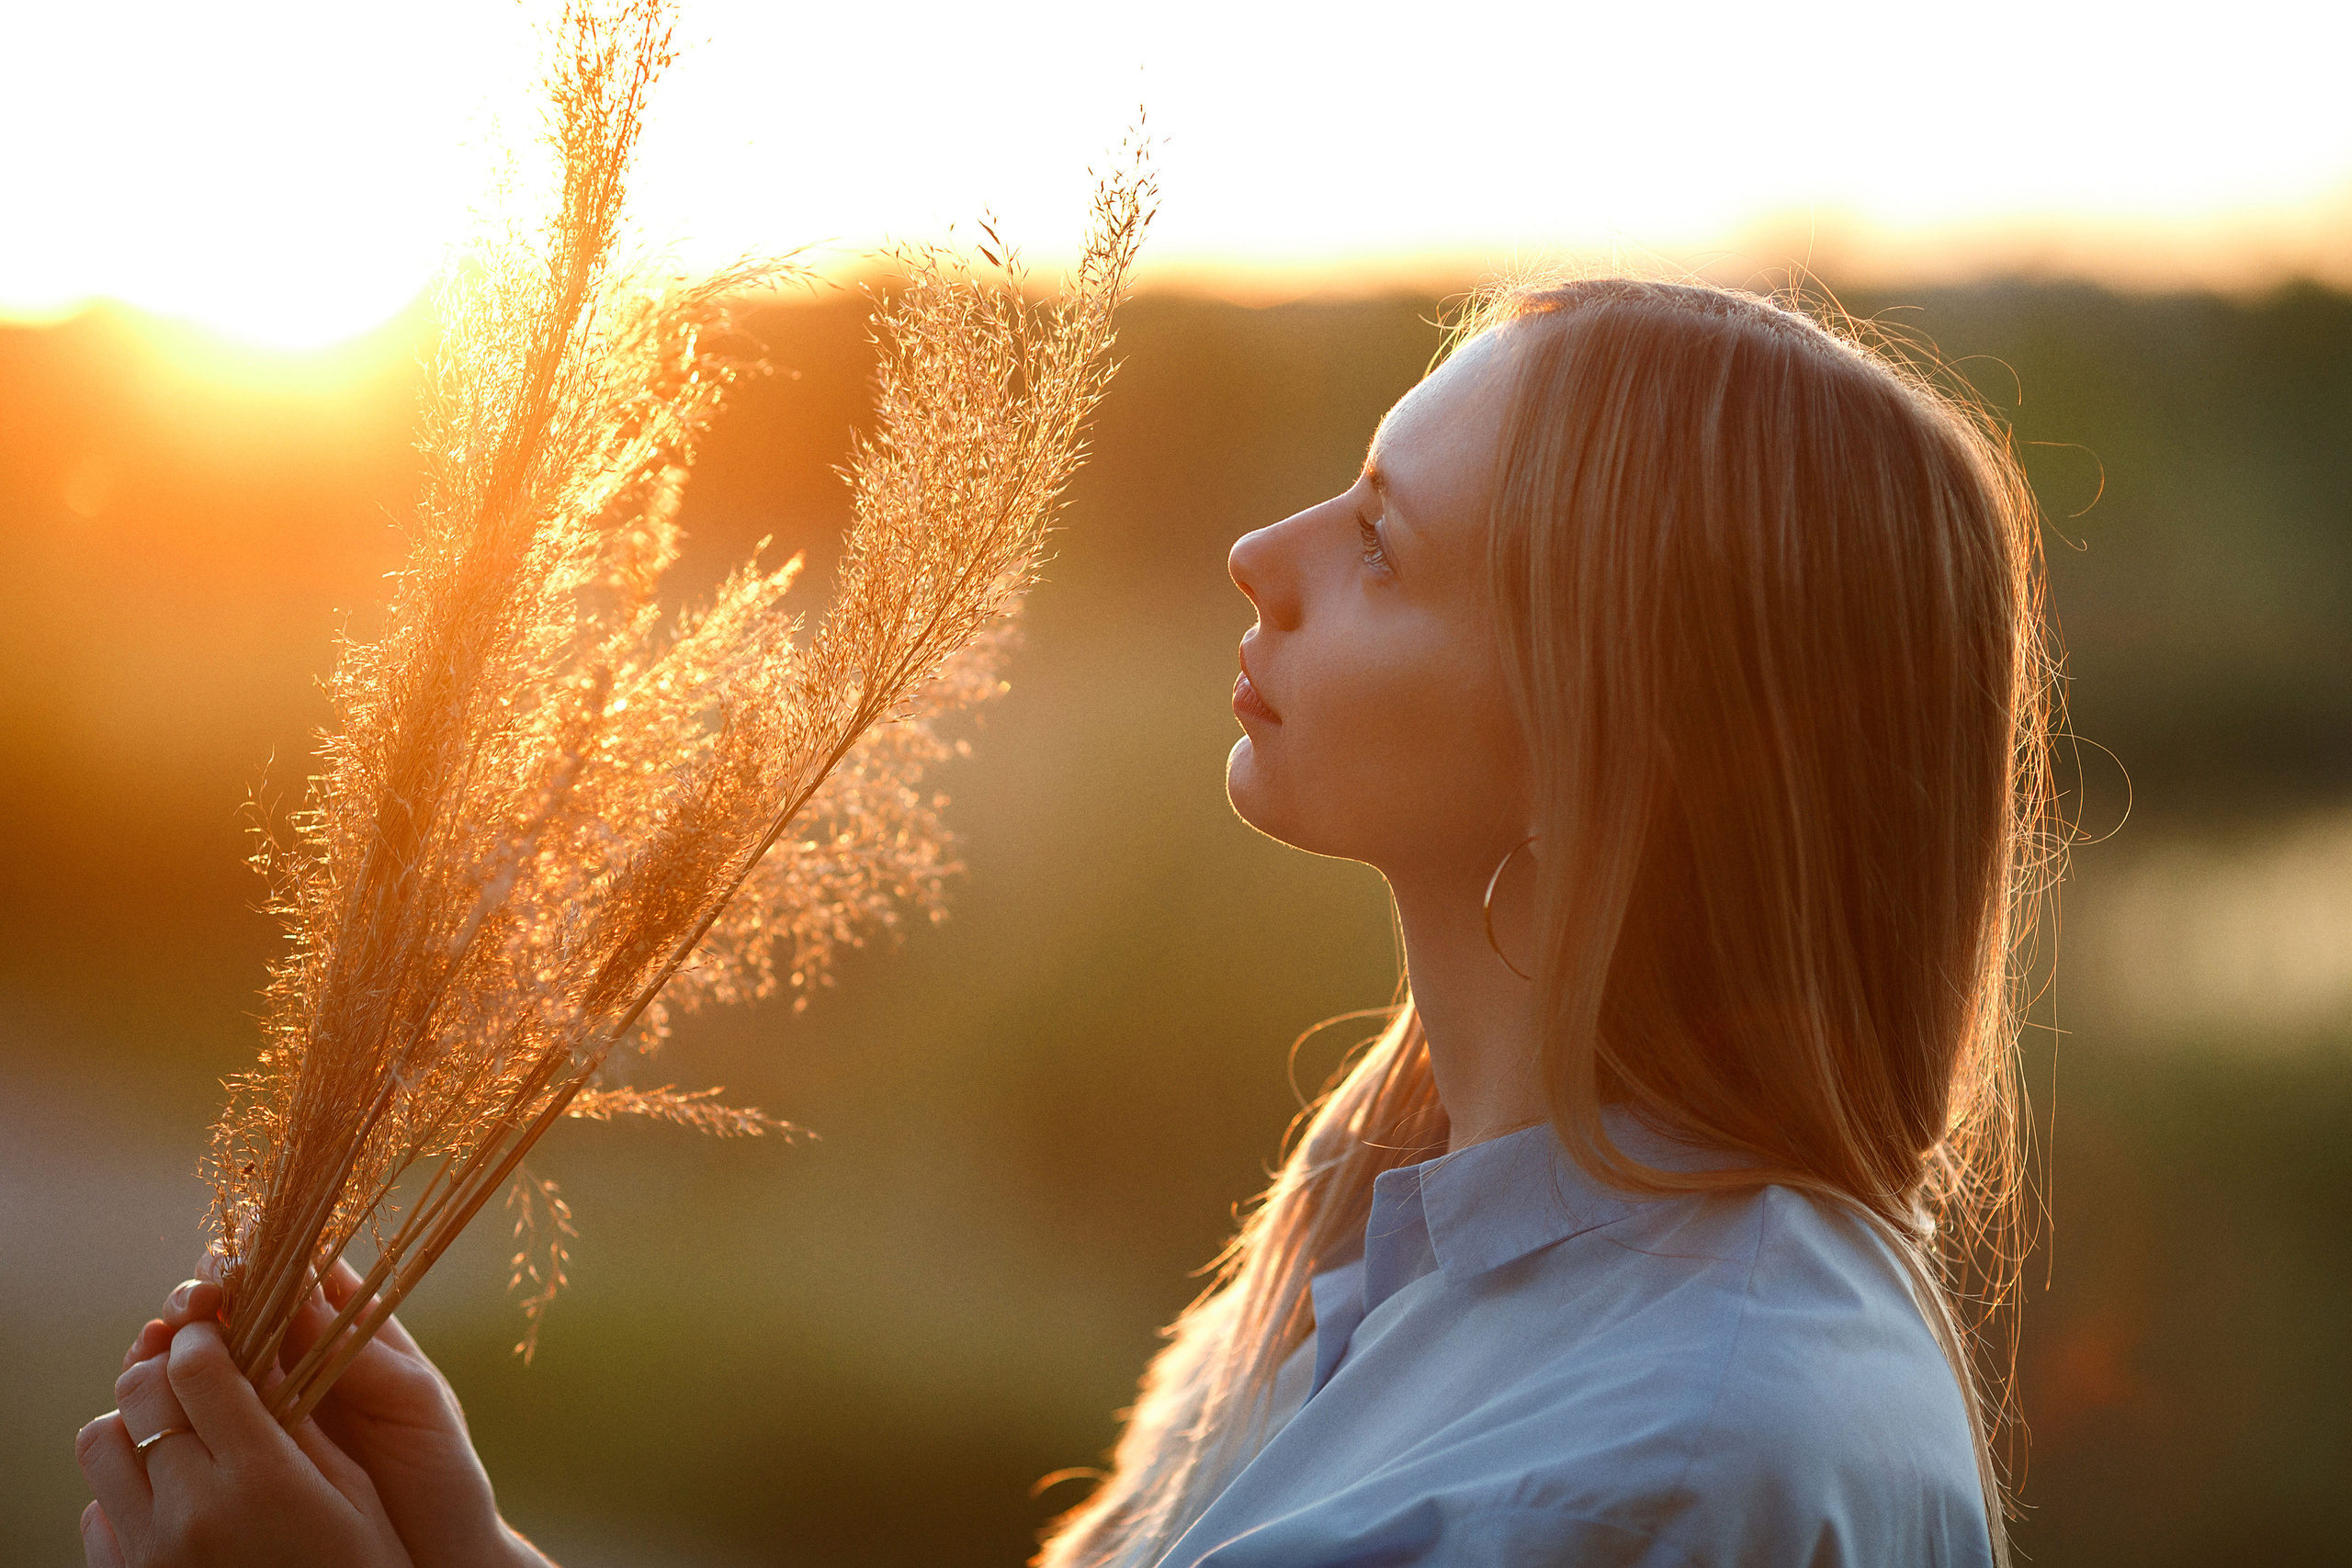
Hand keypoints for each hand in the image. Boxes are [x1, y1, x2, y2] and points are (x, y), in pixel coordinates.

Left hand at [76, 1307, 410, 1567]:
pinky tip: (170, 1493)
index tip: (216, 1321)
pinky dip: (123, 1488)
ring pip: (101, 1445)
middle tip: (192, 1359)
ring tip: (175, 1426)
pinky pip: (96, 1511)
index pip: (199, 1369)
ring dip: (134, 1421)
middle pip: (140, 1394)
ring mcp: (147, 1553)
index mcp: (259, 1478)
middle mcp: (191, 1511)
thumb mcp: (351, 1491)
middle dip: (164, 1363)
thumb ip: (301, 1422)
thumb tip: (264, 1353)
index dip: (204, 1332)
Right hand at [89, 1261, 552, 1567]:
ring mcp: (267, 1403)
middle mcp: (303, 1360)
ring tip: (160, 1341)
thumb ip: (362, 1350)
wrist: (432, 1557)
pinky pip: (197, 1412)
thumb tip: (304, 1288)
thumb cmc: (439, 1476)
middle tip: (195, 1302)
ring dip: (174, 1340)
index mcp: (352, 1332)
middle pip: (237, 1305)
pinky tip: (149, 1390)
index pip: (299, 1271)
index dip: (262, 1252)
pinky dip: (168, 1396)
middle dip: (204, 1292)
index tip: (236, 1252)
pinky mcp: (244, 1448)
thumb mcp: (413, 1403)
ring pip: (205, 1355)